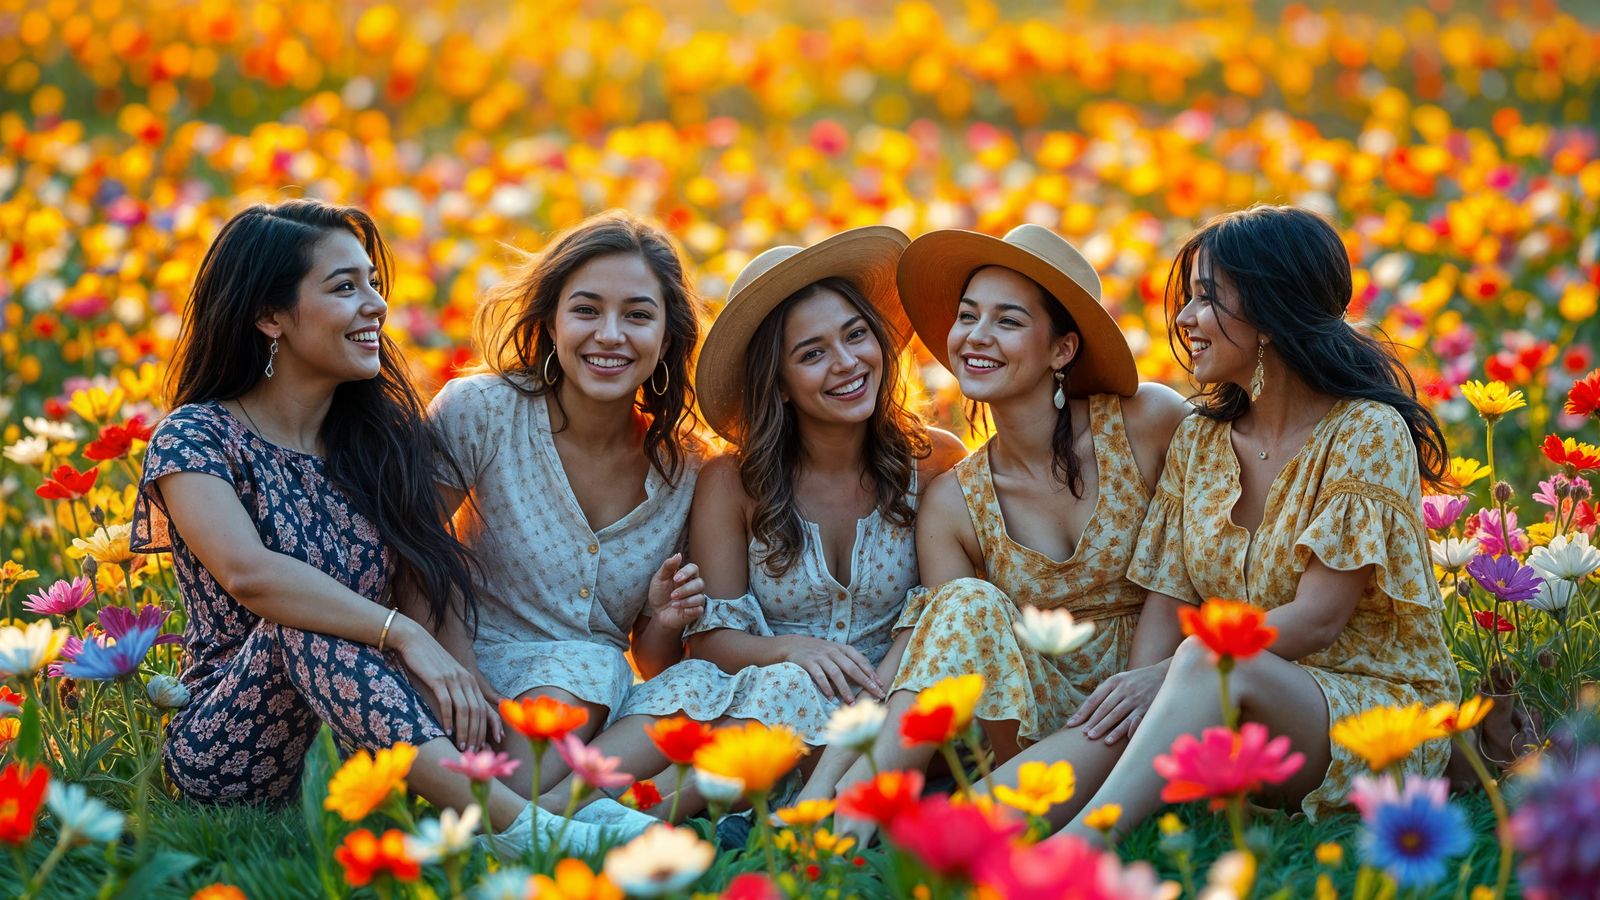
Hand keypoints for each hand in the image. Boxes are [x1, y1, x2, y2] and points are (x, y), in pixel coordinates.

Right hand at [390, 617, 501, 751]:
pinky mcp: (438, 679)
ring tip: (462, 746)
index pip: (484, 709)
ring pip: (465, 710)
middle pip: (477, 712)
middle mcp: (465, 680)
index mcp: (470, 681)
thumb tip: (456, 715)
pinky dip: (448, 719)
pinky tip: (446, 731)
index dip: (486, 729)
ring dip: (464, 731)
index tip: (484, 745)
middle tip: (473, 751)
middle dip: (477, 734)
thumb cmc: (428, 661)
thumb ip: (455, 691)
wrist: (414, 640)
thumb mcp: (447, 676)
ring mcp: (453, 679)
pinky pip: (447, 703)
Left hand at [647, 553, 706, 632]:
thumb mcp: (659, 579)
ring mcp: (696, 598)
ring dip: (685, 600)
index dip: (687, 572)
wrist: (658, 614)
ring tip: (673, 603)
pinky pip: (699, 608)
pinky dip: (688, 608)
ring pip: (700, 596)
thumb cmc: (660, 594)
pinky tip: (678, 609)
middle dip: (685, 589)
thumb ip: (668, 566)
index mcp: (686, 576)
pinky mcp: (697, 610)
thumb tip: (678, 554)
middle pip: (700, 583)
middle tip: (672, 595)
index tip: (675, 579)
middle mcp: (694, 586)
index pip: (694, 568)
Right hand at [776, 635, 884, 702]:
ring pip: (836, 673)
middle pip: (852, 668)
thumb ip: (849, 661)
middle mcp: (833, 652)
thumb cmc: (819, 651)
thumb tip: (868, 677)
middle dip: (865, 682)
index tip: (880, 685)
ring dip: (845, 689)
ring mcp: (821, 657)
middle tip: (875, 694)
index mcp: (842, 649)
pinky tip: (830, 697)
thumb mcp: (835, 652)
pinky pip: (818, 675)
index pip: (860, 661)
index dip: (871, 673)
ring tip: (851, 702)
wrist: (793, 644)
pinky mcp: (808, 662)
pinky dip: (825, 686)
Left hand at [1066, 660, 1169, 744]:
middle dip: (1092, 721)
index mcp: (1114, 681)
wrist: (1165, 674)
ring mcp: (1136, 699)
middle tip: (1082, 733)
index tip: (1071, 723)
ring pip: (1116, 715)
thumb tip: (1087, 709)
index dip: (1082, 712)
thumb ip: (1106, 692)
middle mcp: (1124, 689)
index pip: (1094, 698)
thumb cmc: (1138, 680)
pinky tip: (1112, 739)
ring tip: (1092, 737)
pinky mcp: (1147, 708)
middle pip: (1104, 708)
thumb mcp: (1121, 679)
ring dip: (1103, 727)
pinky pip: (1132, 721)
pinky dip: (1121, 731)